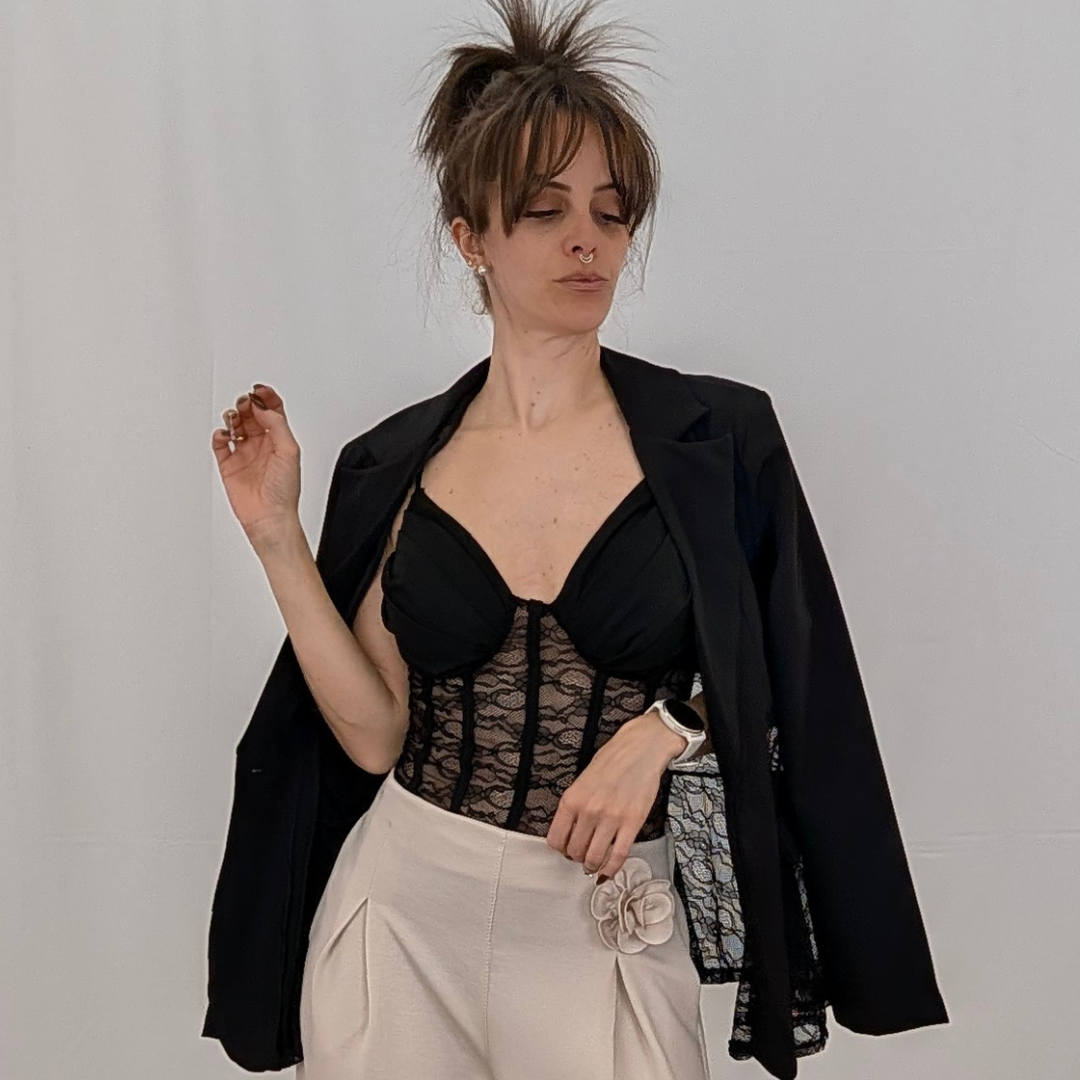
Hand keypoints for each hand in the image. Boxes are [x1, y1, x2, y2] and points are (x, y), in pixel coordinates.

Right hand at [211, 384, 301, 545]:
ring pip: (234, 425)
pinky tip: (224, 435)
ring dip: (232, 417)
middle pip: (251, 414)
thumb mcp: (289, 451)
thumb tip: (263, 407)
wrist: (269, 517)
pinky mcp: (228, 465)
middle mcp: (261, 444)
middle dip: (247, 404)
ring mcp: (244, 454)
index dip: (266, 397)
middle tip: (245, 402)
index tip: (259, 389)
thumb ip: (277, 425)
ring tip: (234, 419)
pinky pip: (219, 444)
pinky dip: (218, 435)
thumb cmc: (284, 491)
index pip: (272, 411)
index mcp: (279, 439)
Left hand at [545, 708, 684, 882]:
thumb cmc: (612, 760)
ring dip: (592, 865)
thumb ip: (574, 806)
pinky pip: (618, 855)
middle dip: (577, 858)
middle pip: (575, 851)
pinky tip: (608, 871)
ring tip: (594, 864)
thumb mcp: (582, 780)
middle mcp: (588, 811)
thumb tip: (569, 831)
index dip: (560, 849)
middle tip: (582, 855)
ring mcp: (611, 818)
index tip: (565, 849)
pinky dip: (612, 869)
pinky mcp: (632, 823)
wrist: (640, 749)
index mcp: (572, 799)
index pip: (556, 838)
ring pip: (594, 858)